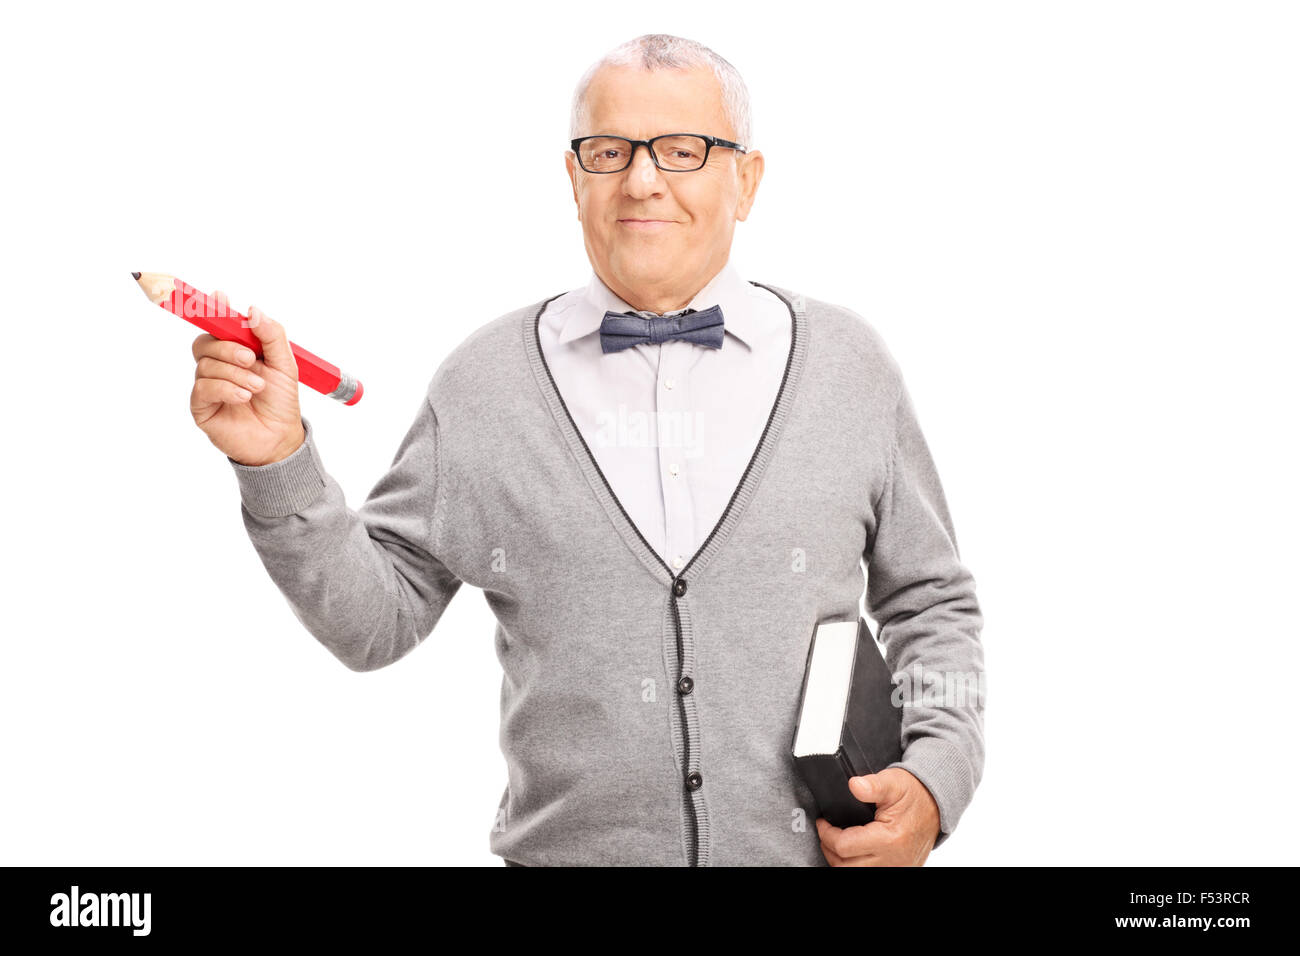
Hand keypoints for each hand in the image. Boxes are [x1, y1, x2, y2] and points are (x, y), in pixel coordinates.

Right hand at [190, 290, 304, 465]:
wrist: (280, 437)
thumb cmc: (281, 401)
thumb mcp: (284, 365)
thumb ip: (271, 336)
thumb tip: (252, 311)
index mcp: (236, 350)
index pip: (218, 326)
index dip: (215, 310)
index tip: (220, 298)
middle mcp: (218, 365)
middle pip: (205, 342)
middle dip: (228, 348)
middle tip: (252, 360)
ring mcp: (207, 385)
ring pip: (206, 365)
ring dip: (235, 374)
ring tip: (256, 388)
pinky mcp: (201, 406)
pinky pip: (203, 387)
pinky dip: (226, 389)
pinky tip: (243, 397)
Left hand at [816, 767, 940, 865]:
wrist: (936, 805)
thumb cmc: (913, 794)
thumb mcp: (893, 782)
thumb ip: (872, 785)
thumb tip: (854, 785)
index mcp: (890, 839)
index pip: (844, 846)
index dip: (827, 834)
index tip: (823, 822)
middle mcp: (894, 860)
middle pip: (845, 866)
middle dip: (830, 849)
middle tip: (827, 833)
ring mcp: (897, 868)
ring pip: (855, 874)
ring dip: (841, 861)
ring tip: (838, 843)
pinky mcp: (900, 870)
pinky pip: (871, 873)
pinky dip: (856, 864)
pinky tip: (853, 852)